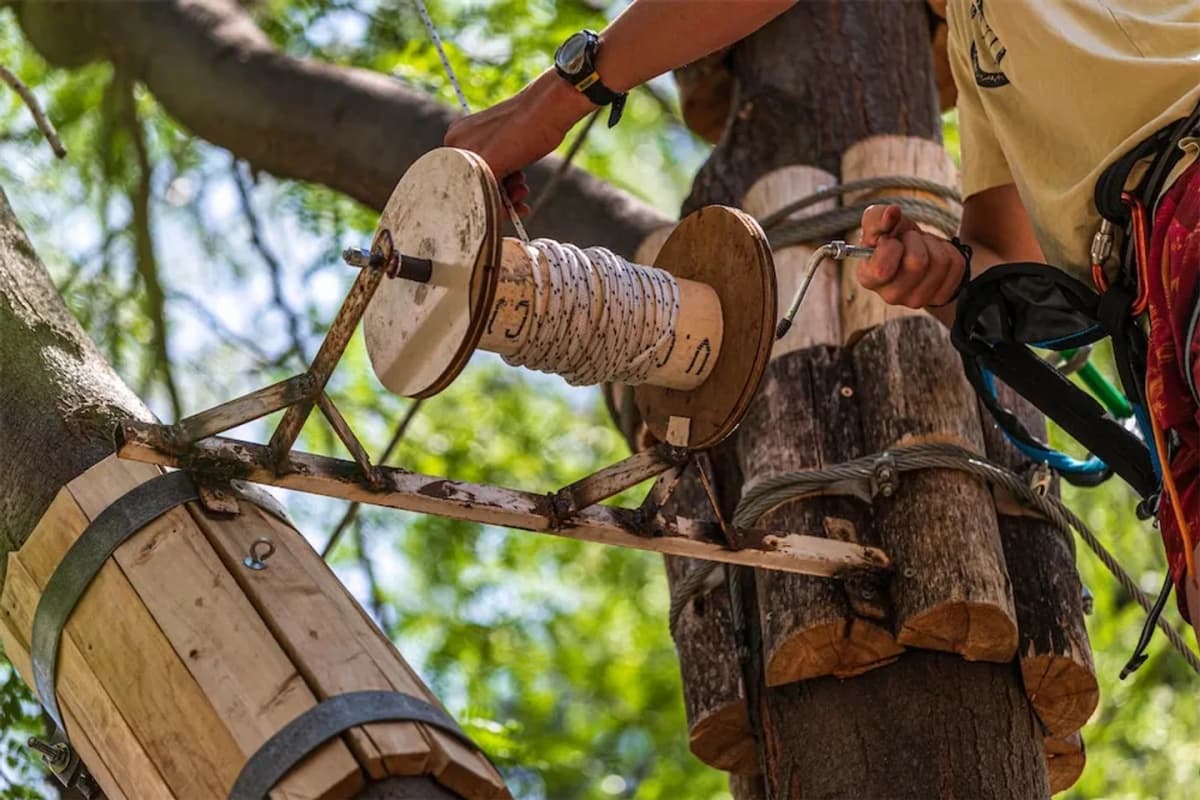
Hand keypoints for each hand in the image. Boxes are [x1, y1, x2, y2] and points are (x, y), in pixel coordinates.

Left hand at [445, 71, 591, 214]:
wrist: (547, 107)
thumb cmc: (533, 123)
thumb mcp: (504, 145)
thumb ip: (492, 164)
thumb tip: (494, 194)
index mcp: (457, 135)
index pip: (463, 176)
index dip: (487, 189)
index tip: (506, 193)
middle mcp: (455, 144)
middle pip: (468, 188)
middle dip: (496, 198)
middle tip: (517, 197)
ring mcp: (466, 156)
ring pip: (477, 196)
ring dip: (503, 203)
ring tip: (522, 193)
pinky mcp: (482, 167)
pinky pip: (487, 202)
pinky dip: (503, 210)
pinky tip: (521, 205)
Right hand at [858, 204, 966, 308]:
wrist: (915, 250)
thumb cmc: (893, 237)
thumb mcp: (880, 222)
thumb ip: (877, 216)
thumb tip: (891, 212)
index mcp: (869, 278)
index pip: (882, 269)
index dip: (891, 247)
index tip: (891, 240)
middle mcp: (890, 295)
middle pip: (917, 262)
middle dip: (916, 241)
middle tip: (910, 241)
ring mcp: (916, 300)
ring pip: (940, 262)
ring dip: (933, 245)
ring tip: (923, 247)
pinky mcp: (940, 297)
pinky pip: (956, 266)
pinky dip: (950, 252)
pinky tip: (936, 256)